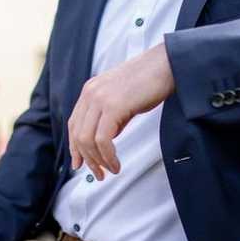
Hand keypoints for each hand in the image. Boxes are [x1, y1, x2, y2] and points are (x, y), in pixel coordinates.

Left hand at [67, 43, 173, 179]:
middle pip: (78, 134)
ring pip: (87, 140)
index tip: (80, 163)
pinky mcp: (113, 106)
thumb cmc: (149, 81)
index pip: (74, 123)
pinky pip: (102, 140)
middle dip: (86, 159)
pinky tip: (116, 164)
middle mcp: (91, 93)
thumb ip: (109, 115)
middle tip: (98, 175)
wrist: (165, 65)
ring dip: (97, 161)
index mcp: (91, 90)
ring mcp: (100, 99)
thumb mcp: (122, 98)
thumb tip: (104, 140)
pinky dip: (108, 157)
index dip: (74, 147)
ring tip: (109, 171)